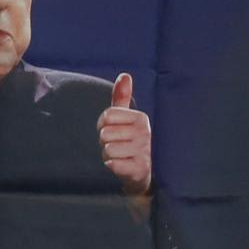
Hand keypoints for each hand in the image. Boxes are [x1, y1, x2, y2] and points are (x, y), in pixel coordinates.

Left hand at [99, 73, 152, 199]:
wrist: (142, 173)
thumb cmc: (129, 142)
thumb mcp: (125, 119)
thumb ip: (122, 97)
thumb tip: (124, 75)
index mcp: (141, 118)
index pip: (106, 116)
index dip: (103, 126)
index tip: (113, 131)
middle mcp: (145, 133)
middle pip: (105, 133)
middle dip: (105, 142)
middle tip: (118, 146)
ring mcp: (144, 151)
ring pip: (107, 149)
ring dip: (108, 155)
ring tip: (121, 156)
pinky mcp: (140, 169)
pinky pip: (113, 163)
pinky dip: (112, 166)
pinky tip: (121, 166)